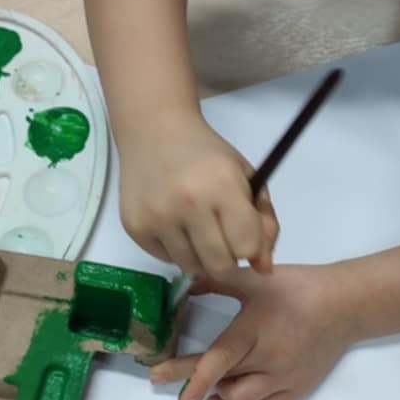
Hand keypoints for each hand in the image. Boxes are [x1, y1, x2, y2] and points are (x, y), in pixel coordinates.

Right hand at [118, 118, 278, 279]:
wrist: (154, 130)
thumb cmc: (205, 154)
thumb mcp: (246, 177)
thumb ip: (265, 222)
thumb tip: (264, 268)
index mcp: (222, 185)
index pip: (246, 247)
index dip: (250, 244)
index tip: (242, 232)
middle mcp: (188, 202)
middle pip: (220, 266)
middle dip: (227, 257)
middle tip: (221, 236)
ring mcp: (157, 216)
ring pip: (192, 268)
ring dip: (200, 256)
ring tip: (195, 227)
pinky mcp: (135, 226)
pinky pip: (165, 259)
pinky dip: (175, 249)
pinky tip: (172, 222)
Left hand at [150, 263, 355, 399]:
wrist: (343, 306)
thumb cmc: (296, 288)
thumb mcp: (254, 279)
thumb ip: (217, 279)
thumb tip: (184, 281)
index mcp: (255, 330)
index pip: (216, 358)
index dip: (186, 372)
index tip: (158, 377)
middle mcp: (269, 360)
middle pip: (223, 381)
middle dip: (191, 385)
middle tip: (164, 384)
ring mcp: (284, 379)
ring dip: (217, 394)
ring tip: (205, 384)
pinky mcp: (296, 391)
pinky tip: (224, 398)